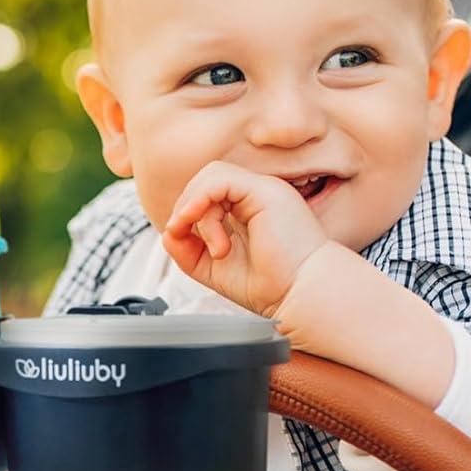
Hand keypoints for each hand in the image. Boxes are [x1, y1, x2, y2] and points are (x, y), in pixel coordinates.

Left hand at [161, 161, 333, 317]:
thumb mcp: (214, 269)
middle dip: (187, 209)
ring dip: (196, 208)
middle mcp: (257, 197)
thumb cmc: (273, 287)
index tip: (182, 240)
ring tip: (213, 244)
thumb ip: (188, 250)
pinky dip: (201, 199)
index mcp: (249, 211)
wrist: (302, 295)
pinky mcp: (266, 192)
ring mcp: (264, 191)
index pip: (208, 194)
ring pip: (211, 175)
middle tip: (188, 238)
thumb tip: (168, 231)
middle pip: (206, 181)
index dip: (188, 212)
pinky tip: (200, 222)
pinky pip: (220, 179)